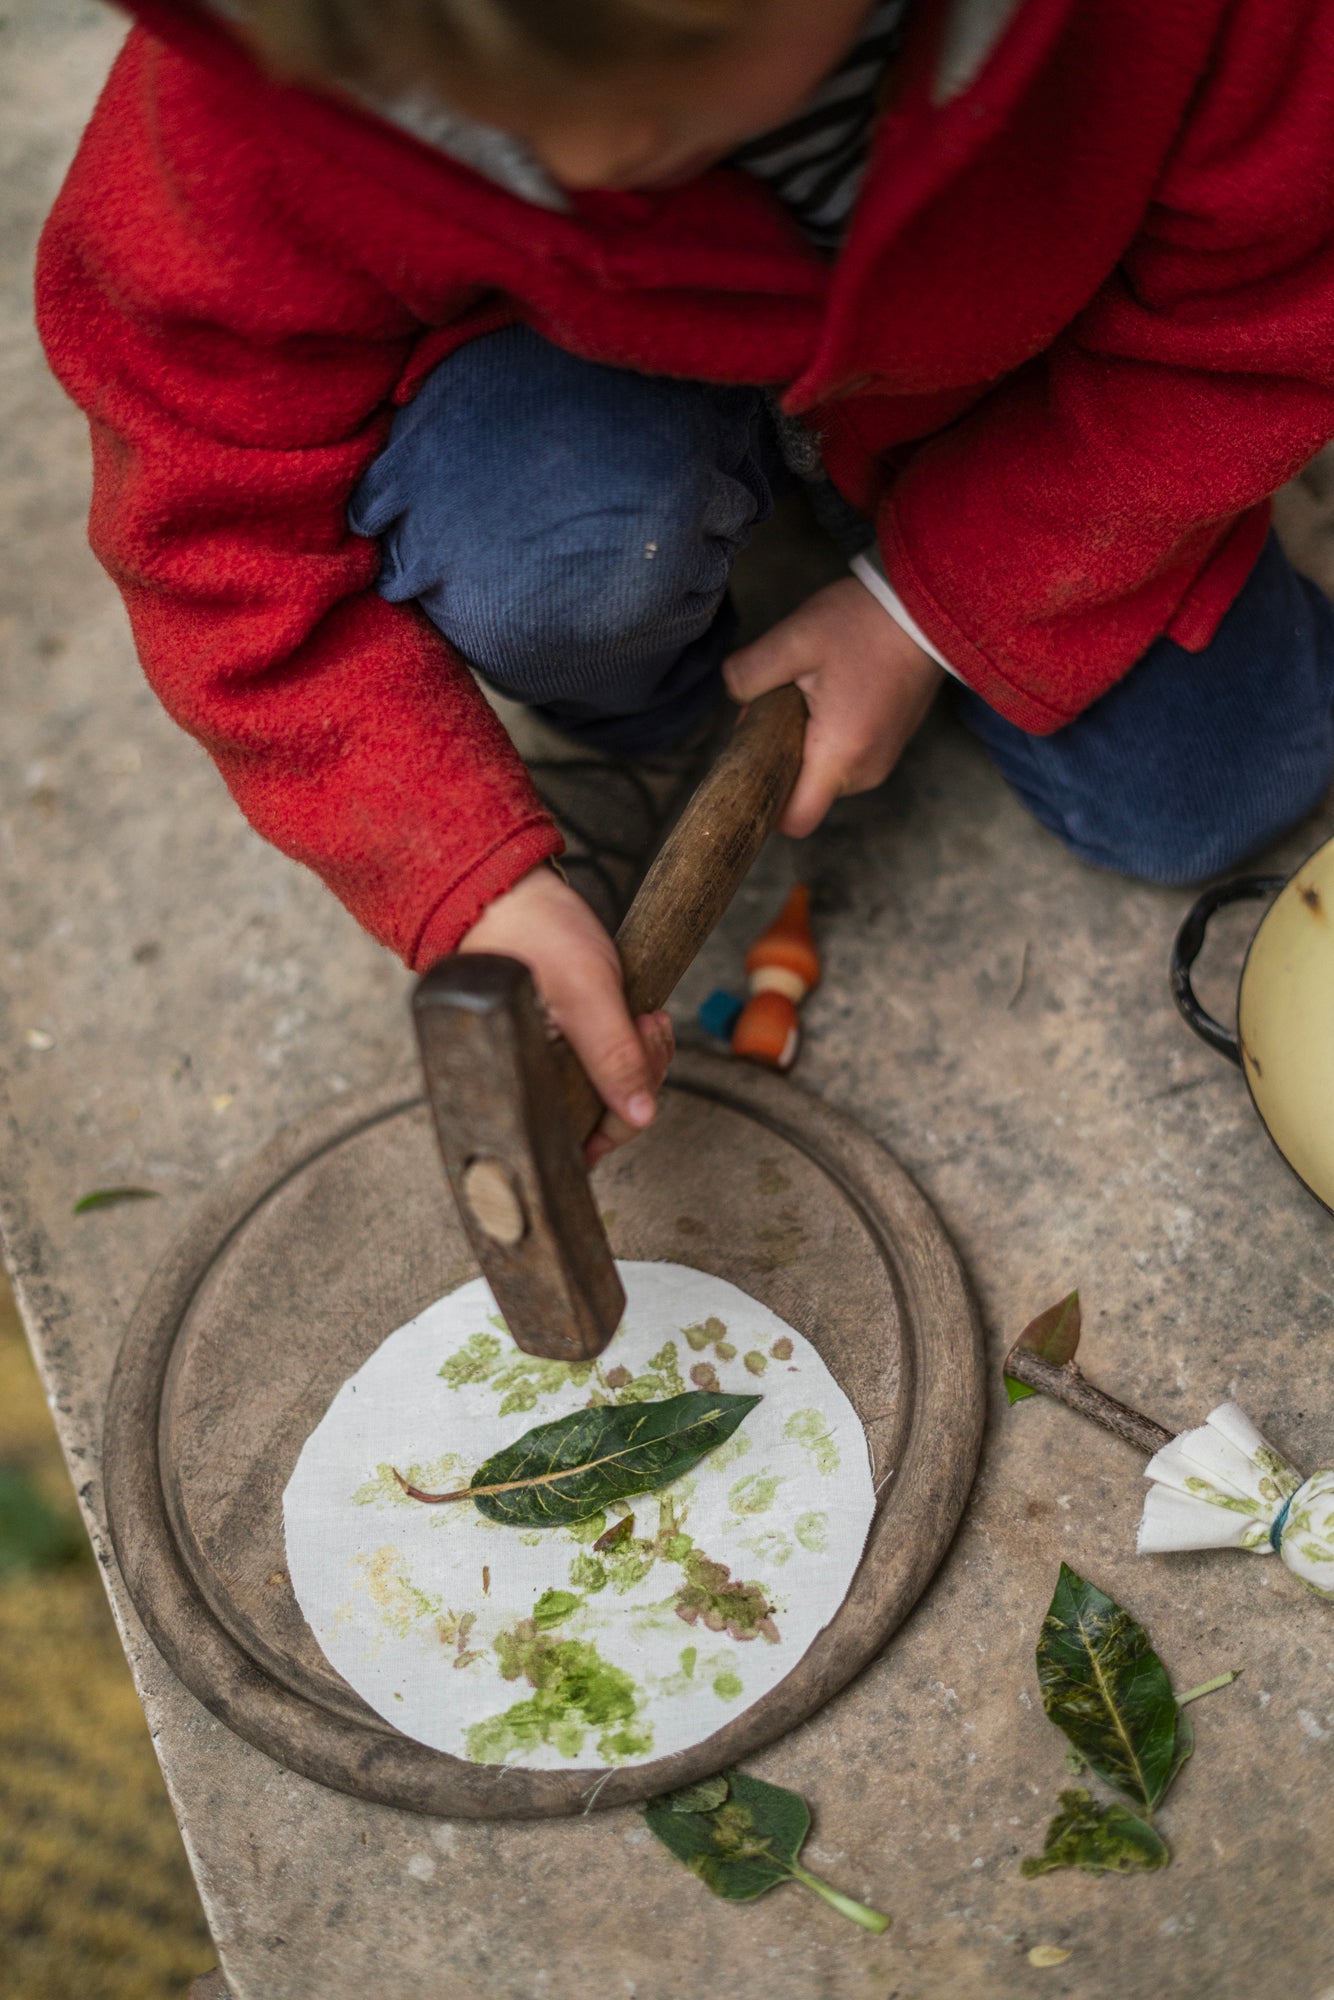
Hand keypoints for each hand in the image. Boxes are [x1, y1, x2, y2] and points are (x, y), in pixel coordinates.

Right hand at [457, 864, 673, 1165]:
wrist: (518, 895)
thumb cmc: (534, 938)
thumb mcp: (585, 994)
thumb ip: (613, 1056)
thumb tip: (639, 1116)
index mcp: (521, 1088)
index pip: (581, 1143)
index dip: (621, 1119)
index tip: (640, 1070)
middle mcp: (533, 1087)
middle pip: (605, 1119)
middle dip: (641, 1076)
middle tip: (646, 1024)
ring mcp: (553, 1069)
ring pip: (616, 1094)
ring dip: (645, 1057)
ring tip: (644, 1015)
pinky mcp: (570, 1050)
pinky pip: (614, 1069)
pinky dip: (639, 1047)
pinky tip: (642, 1017)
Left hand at [724, 577, 945, 836]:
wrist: (927, 608)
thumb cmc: (863, 623)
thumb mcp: (794, 639)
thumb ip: (749, 673)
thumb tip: (732, 694)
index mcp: (840, 755)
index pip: (795, 820)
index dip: (765, 803)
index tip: (753, 764)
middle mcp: (866, 770)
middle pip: (805, 793)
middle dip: (781, 760)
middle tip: (780, 704)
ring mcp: (883, 760)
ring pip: (824, 774)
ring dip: (805, 745)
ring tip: (811, 692)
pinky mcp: (890, 744)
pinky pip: (846, 758)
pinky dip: (828, 738)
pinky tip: (832, 693)